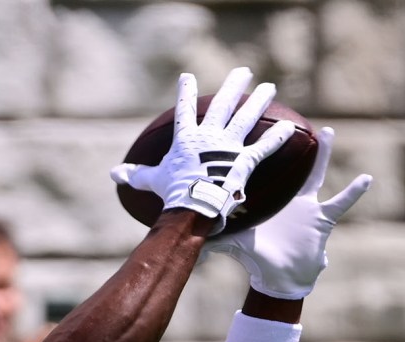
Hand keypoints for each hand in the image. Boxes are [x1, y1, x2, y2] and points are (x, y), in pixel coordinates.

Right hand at [110, 69, 295, 234]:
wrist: (192, 207)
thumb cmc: (171, 194)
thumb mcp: (151, 181)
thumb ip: (136, 175)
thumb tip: (114, 175)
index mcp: (186, 139)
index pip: (184, 110)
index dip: (185, 92)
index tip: (187, 77)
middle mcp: (209, 136)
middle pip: (224, 105)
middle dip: (234, 85)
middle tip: (243, 71)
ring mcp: (228, 147)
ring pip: (247, 118)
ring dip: (259, 101)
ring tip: (270, 87)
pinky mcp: (244, 161)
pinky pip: (264, 148)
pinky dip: (277, 138)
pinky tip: (290, 128)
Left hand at [205, 126, 372, 298]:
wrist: (278, 279)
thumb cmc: (257, 259)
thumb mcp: (234, 242)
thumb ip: (213, 238)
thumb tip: (186, 238)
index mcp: (267, 200)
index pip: (260, 170)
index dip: (256, 153)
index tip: (249, 129)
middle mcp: (286, 199)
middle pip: (287, 165)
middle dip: (288, 141)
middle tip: (288, 115)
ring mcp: (306, 207)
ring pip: (315, 175)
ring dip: (322, 155)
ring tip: (327, 132)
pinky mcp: (321, 220)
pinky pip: (340, 204)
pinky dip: (353, 193)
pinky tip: (366, 178)